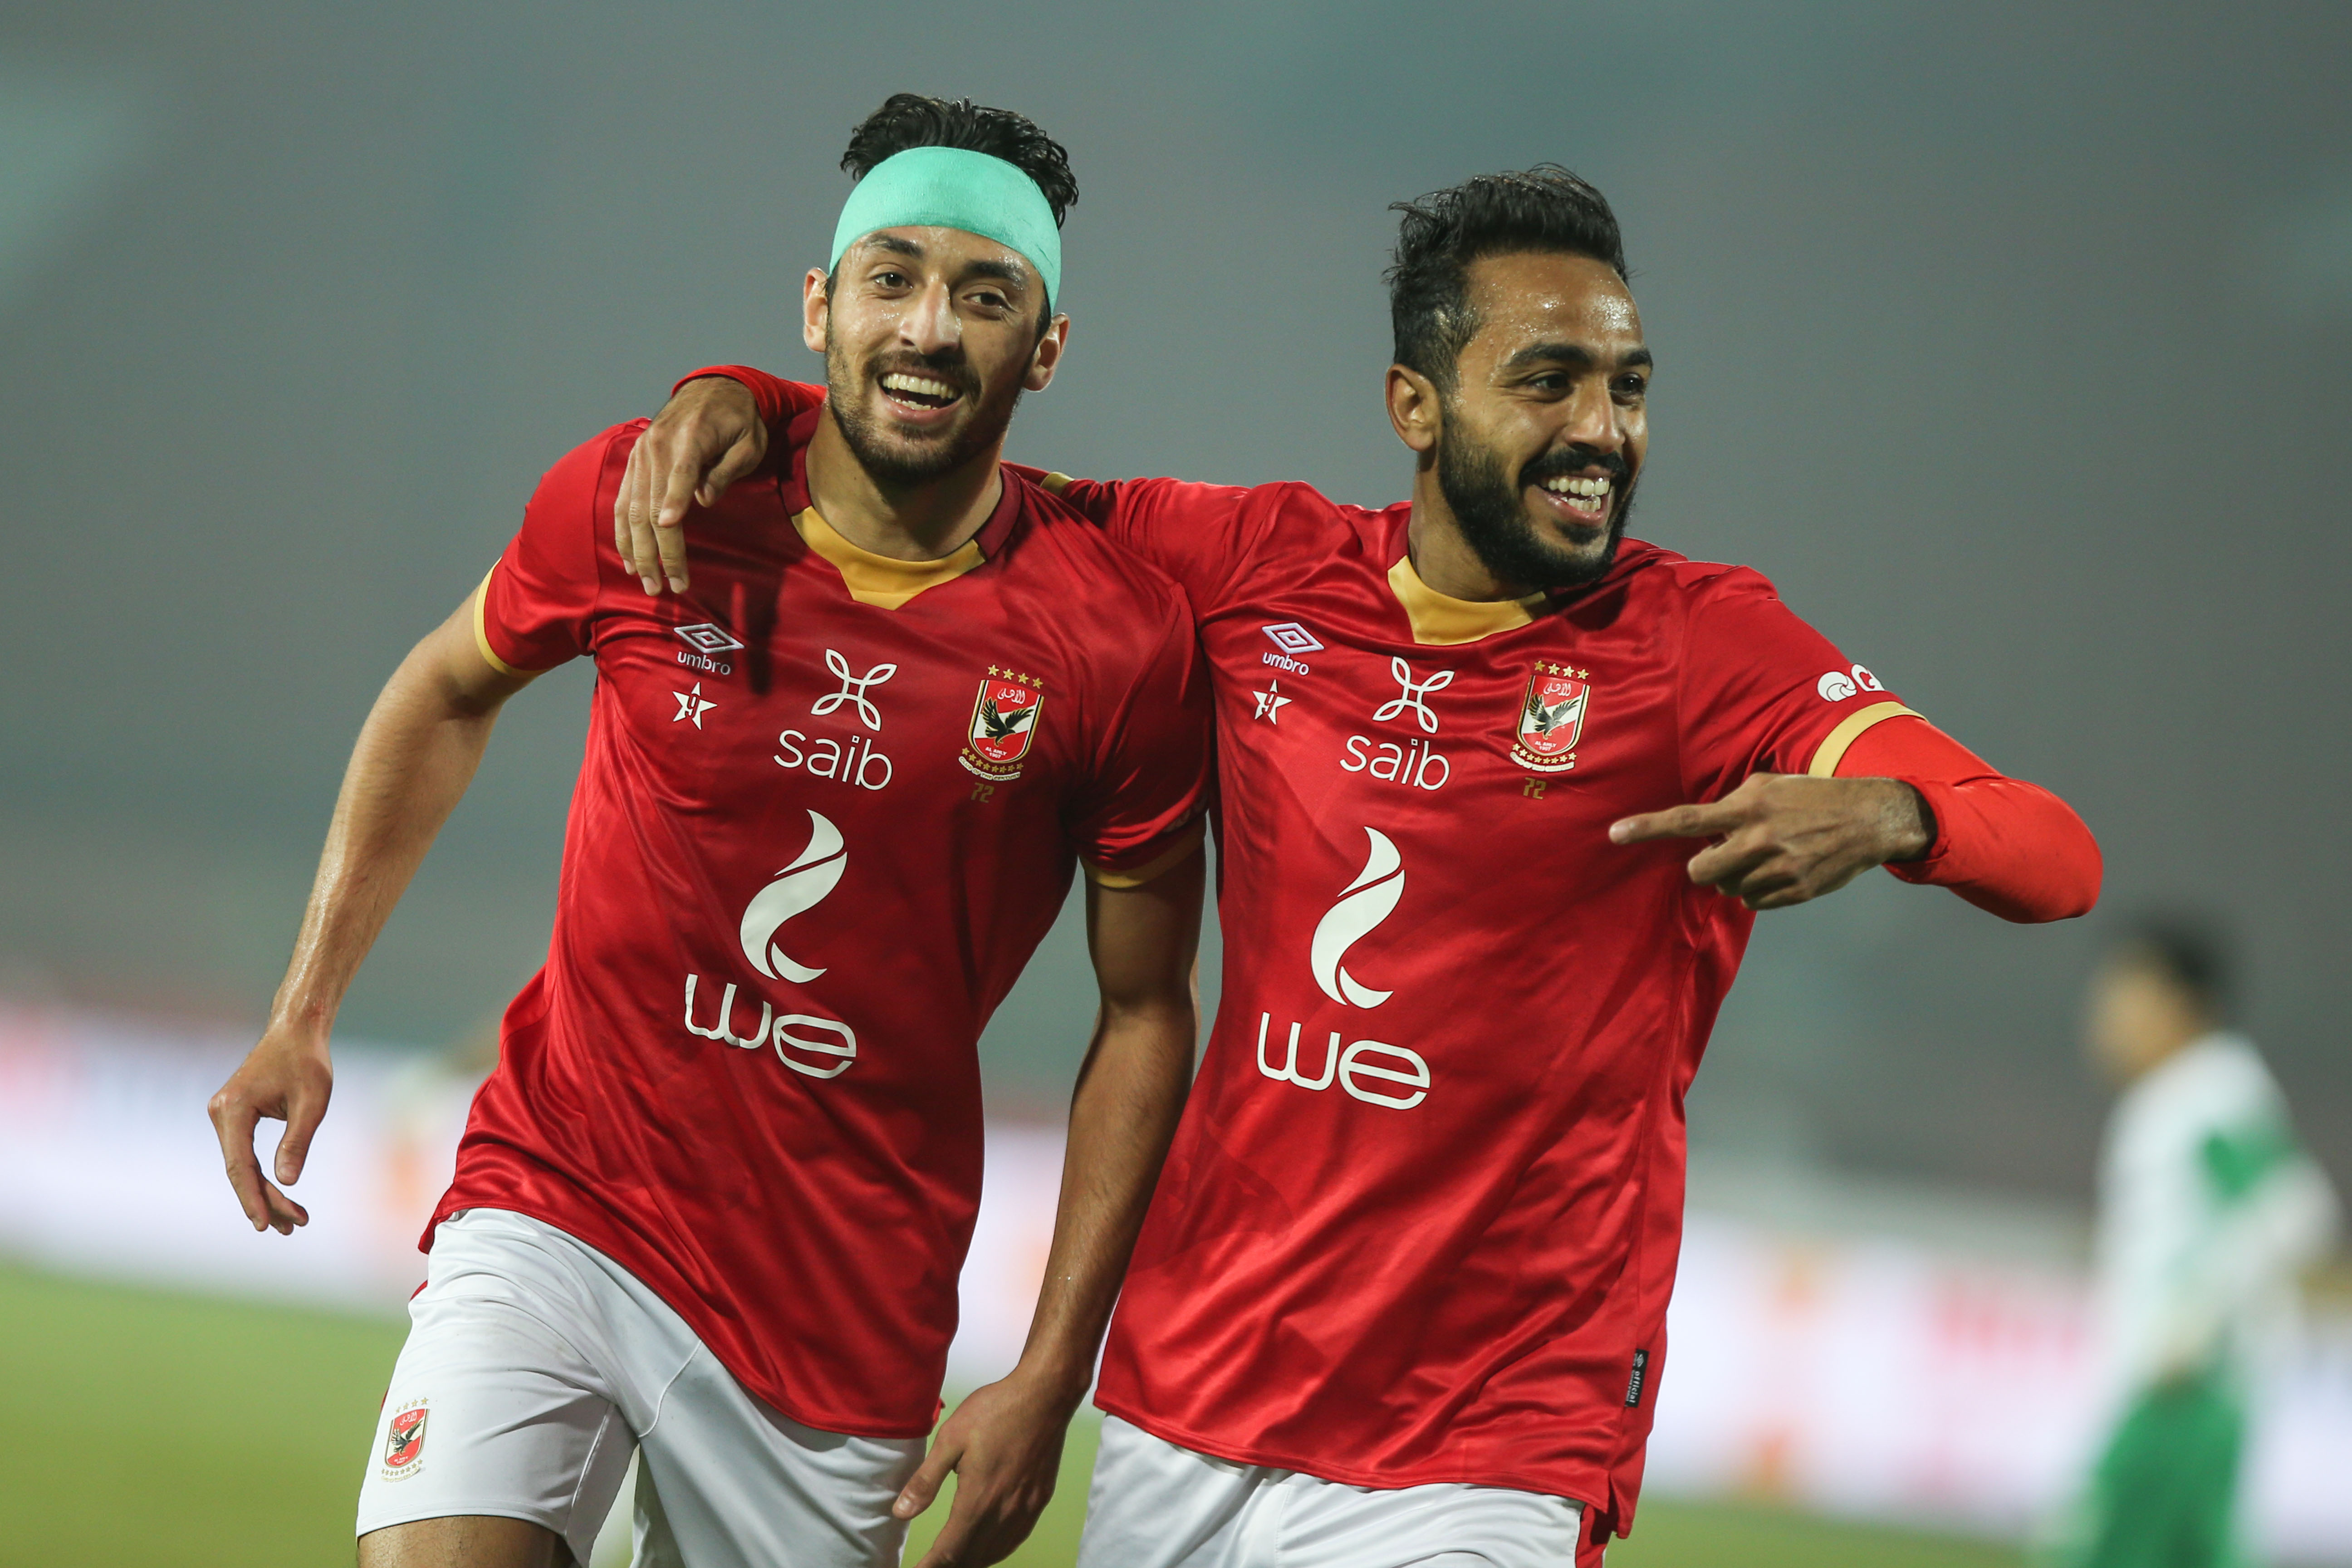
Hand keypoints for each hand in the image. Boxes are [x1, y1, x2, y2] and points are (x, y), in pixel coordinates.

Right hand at [206, 1028, 332, 1233]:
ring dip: (264, 1193)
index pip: (240, 1165)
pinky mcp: (234, 1117)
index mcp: (233, 1109)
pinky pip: (245, 1154)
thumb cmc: (307, 1061)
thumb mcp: (312, 1101)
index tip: (264, 1224)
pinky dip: (262, 1175)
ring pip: (242, 1165)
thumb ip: (297, 1141)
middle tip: (294, 1227)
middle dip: (266, 1200)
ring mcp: (224, 1115)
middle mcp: (221, 1113)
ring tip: (292, 1222)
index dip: (252, 1198)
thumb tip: (286, 1182)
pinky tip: (279, 1197)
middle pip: (240, 1170)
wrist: (296, 1030)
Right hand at [614, 375, 765, 594]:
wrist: (712, 388)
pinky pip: (623, 502)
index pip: (679, 475)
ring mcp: (640, 455)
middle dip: (658, 550)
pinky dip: (624, 532)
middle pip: (652, 505)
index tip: (670, 529)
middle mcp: (656, 447)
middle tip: (666, 587)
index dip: (674, 503)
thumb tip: (704, 499)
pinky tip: (630, 559)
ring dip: (638, 550)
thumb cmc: (738, 419)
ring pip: (632, 509)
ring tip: (648, 583)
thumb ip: (727, 469)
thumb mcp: (749, 441)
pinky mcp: (634, 462)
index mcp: (689, 438)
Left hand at [895, 1368, 1080, 1567]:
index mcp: (978, 1500)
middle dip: (948, 1566)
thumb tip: (901, 1513)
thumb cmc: (996, 1411)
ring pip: (996, 1552)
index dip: (930, 1567)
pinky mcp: (1039, 1499)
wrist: (1045, 1395)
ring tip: (953, 1561)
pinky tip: (989, 1545)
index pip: (949, 1552)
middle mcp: (1005, 1512)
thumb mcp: (950, 1439)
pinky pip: (1016, 1538)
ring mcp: (1026, 1508)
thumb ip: (926, 1481)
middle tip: (930, 1564)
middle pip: (972, 1558)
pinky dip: (997, 1550)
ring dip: (973, 1560)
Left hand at [1608, 773, 1931, 909]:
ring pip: (1729, 889)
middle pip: (1701, 871)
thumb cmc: (1812, 798)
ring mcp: (1776, 869)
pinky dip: (1759, 890)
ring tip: (1767, 856)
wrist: (1868, 819)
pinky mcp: (1793, 892)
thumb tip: (1702, 832)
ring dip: (1737, 876)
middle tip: (1726, 853)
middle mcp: (1758, 839)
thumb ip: (1732, 806)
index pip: (1687, 819)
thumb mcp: (1770, 786)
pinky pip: (1753, 901)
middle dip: (1706, 866)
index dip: (1647, 827)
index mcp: (1748, 807)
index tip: (1614, 833)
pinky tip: (1781, 870)